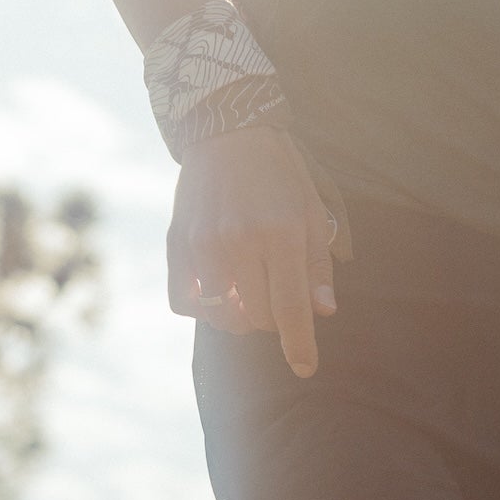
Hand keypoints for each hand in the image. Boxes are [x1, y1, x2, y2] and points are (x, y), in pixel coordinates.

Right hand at [167, 123, 338, 372]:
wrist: (226, 132)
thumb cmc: (279, 174)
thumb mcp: (311, 212)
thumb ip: (317, 265)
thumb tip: (323, 312)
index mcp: (281, 233)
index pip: (290, 308)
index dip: (299, 345)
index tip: (306, 368)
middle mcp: (239, 241)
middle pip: (258, 317)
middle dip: (273, 319)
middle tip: (277, 295)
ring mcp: (202, 244)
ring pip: (221, 316)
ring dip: (240, 317)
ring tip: (249, 293)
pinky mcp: (176, 243)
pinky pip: (185, 303)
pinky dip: (203, 309)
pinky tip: (218, 292)